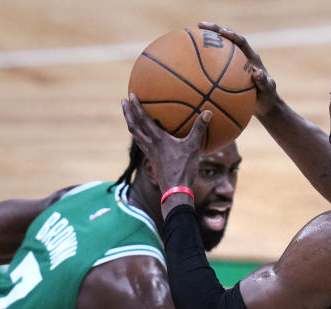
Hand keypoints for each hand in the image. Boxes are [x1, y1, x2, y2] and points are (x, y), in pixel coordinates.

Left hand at [120, 94, 209, 213]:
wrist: (175, 191)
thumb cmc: (184, 169)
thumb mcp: (193, 147)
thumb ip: (199, 129)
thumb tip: (208, 111)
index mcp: (158, 139)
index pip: (143, 120)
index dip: (136, 107)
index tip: (130, 95)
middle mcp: (150, 145)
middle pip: (133, 127)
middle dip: (127, 113)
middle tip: (123, 101)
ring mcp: (150, 154)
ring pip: (136, 136)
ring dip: (131, 124)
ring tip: (130, 115)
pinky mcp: (152, 161)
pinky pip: (143, 144)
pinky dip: (140, 136)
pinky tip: (145, 136)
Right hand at [198, 22, 277, 116]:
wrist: (264, 104)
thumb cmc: (267, 96)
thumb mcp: (268, 90)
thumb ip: (263, 82)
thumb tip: (257, 73)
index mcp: (251, 58)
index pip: (241, 42)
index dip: (232, 36)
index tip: (221, 32)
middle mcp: (242, 56)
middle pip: (227, 38)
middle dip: (215, 29)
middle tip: (199, 25)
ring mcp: (234, 64)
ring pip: (219, 49)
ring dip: (207, 41)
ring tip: (191, 36)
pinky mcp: (229, 72)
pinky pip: (215, 63)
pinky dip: (205, 61)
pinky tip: (191, 61)